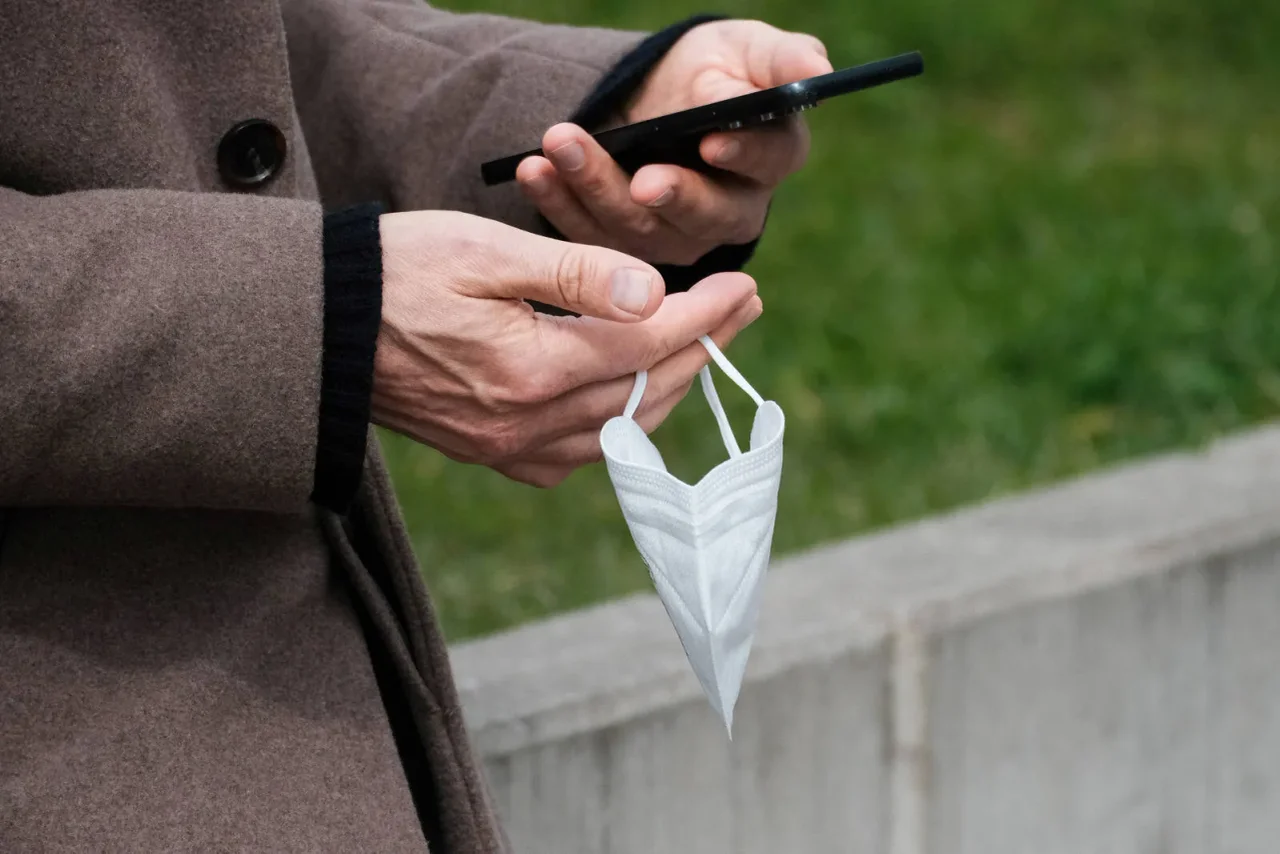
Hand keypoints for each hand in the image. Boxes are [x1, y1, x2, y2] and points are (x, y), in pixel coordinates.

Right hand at [373, 211, 762, 486]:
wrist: (318, 328)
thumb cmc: (396, 272)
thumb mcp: (483, 252)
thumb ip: (574, 275)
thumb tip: (654, 296)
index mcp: (530, 368)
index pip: (647, 344)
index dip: (703, 315)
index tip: (743, 287)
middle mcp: (527, 424)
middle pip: (645, 391)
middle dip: (703, 347)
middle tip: (743, 310)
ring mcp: (510, 449)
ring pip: (623, 430)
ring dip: (670, 387)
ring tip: (703, 345)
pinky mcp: (494, 454)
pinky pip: (583, 454)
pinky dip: (624, 425)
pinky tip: (636, 399)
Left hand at [515, 19, 831, 265]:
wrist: (653, 96)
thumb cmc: (713, 69)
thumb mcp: (745, 50)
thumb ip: (779, 59)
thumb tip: (816, 69)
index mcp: (769, 159)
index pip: (765, 164)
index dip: (741, 155)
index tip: (710, 141)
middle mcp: (728, 212)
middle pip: (703, 215)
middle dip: (668, 195)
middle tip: (640, 178)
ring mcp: (673, 236)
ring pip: (638, 229)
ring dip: (595, 188)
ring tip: (560, 144)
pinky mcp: (623, 249)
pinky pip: (589, 235)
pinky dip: (557, 201)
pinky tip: (533, 169)